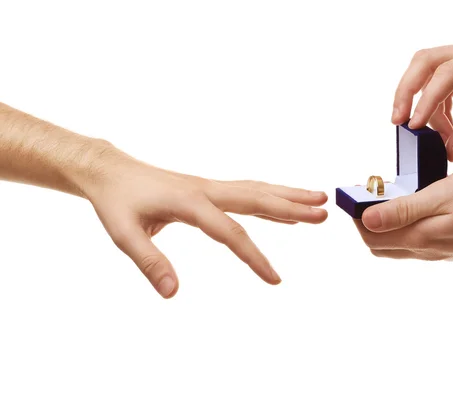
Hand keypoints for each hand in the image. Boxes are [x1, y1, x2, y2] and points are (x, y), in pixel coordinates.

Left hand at [84, 148, 327, 298]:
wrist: (111, 171)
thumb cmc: (116, 202)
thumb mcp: (124, 235)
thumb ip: (150, 263)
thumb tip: (173, 294)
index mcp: (190, 204)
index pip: (231, 233)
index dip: (255, 258)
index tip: (276, 280)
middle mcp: (207, 190)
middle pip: (258, 198)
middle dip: (292, 206)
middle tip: (325, 213)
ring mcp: (210, 187)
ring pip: (257, 190)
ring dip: (289, 196)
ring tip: (319, 201)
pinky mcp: (208, 188)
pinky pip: (247, 192)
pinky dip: (270, 198)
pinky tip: (284, 208)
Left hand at [355, 171, 452, 260]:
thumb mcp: (441, 196)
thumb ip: (403, 210)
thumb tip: (366, 220)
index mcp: (419, 238)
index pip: (370, 236)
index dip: (356, 216)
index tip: (356, 192)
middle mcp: (424, 251)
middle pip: (379, 244)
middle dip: (366, 222)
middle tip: (371, 193)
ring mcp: (437, 252)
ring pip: (396, 244)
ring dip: (386, 224)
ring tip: (392, 195)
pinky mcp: (448, 248)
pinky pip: (415, 242)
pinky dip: (404, 226)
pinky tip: (416, 205)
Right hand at [391, 38, 452, 160]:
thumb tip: (447, 151)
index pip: (445, 74)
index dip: (426, 101)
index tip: (416, 127)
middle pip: (425, 62)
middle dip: (407, 91)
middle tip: (398, 121)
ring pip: (427, 70)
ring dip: (420, 100)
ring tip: (429, 132)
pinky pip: (439, 81)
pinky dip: (435, 103)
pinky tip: (444, 126)